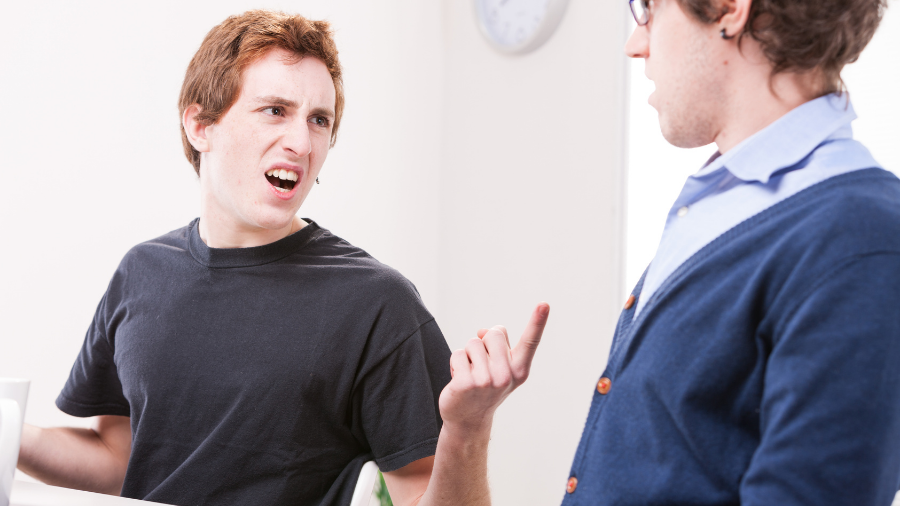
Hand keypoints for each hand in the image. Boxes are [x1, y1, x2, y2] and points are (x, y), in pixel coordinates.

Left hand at [438, 303, 549, 430]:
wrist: (469, 419)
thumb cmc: (485, 386)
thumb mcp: (499, 366)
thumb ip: (497, 343)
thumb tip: (483, 330)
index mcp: (520, 370)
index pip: (530, 342)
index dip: (538, 322)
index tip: (544, 303)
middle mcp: (506, 376)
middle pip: (494, 333)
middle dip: (484, 343)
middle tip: (482, 365)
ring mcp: (486, 381)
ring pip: (473, 343)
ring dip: (468, 355)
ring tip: (471, 374)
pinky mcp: (466, 384)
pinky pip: (458, 354)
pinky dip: (456, 363)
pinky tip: (459, 380)